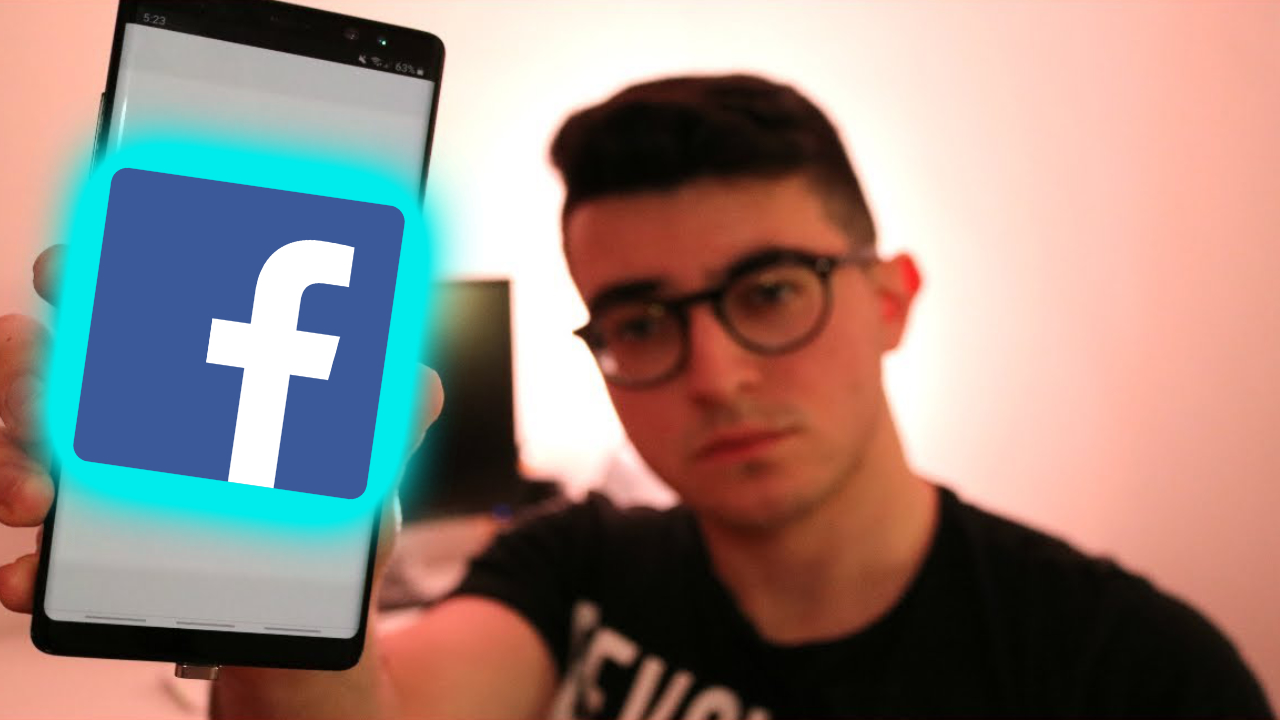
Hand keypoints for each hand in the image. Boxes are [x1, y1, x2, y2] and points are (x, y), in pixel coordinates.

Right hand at [0, 245, 443, 613]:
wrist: (302, 623)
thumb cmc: (321, 524)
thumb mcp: (359, 468)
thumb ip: (387, 420)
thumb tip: (418, 385)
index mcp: (186, 379)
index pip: (119, 309)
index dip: (80, 279)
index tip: (62, 274)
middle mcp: (126, 424)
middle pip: (40, 368)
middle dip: (25, 367)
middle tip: (47, 389)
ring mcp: (94, 491)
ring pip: (15, 449)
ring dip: (11, 461)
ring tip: (42, 498)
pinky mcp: (80, 561)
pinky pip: (30, 554)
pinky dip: (24, 565)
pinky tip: (29, 576)